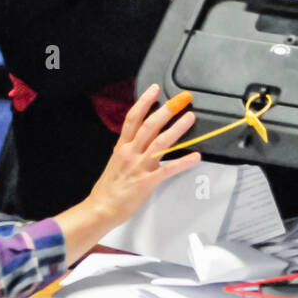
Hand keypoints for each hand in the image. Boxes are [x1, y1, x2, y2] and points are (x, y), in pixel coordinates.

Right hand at [84, 84, 201, 225]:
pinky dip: (183, 162)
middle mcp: (130, 153)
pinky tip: (195, 157)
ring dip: (177, 129)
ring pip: (160, 143)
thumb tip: (140, 137)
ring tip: (190, 118)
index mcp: (122, 146)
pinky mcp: (147, 181)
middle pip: (149, 126)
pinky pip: (168, 169)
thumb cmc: (110, 186)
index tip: (155, 89)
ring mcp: (139, 166)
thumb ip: (128, 148)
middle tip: (181, 99)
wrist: (102, 208)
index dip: (144, 102)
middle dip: (166, 111)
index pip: (133, 118)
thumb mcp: (116, 160)